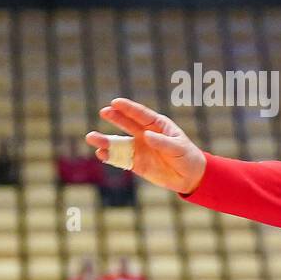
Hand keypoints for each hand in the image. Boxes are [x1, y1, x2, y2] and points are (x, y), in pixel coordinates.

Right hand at [85, 97, 206, 194]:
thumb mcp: (178, 148)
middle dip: (115, 118)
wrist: (189, 177)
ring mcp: (139, 148)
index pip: (141, 115)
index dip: (128, 108)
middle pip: (127, 124)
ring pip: (120, 142)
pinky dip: (110, 156)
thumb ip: (163, 142)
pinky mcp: (136, 163)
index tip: (115, 102)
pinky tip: (100, 153)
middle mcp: (145, 134)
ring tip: (91, 137)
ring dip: (106, 140)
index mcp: (158, 125)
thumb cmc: (187, 157)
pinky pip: (121, 159)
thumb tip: (147, 135)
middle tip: (103, 112)